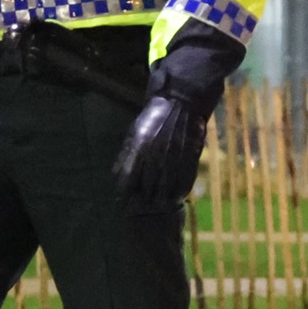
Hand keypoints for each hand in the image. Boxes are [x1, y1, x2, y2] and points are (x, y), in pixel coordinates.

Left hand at [112, 94, 207, 210]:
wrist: (181, 102)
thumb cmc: (154, 118)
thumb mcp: (134, 133)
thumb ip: (125, 156)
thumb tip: (117, 177)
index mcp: (138, 149)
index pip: (126, 182)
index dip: (125, 196)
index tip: (126, 202)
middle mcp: (155, 157)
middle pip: (145, 191)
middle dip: (142, 201)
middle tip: (143, 206)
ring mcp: (174, 160)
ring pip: (165, 193)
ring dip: (161, 201)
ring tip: (158, 204)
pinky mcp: (190, 160)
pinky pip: (183, 186)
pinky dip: (178, 194)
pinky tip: (174, 196)